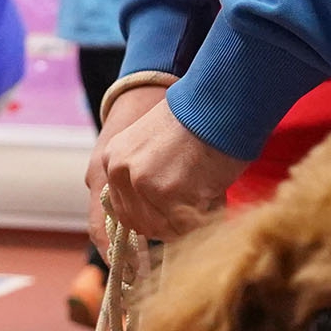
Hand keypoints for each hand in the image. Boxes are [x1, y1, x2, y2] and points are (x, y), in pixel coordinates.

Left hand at [91, 90, 247, 243]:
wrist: (217, 103)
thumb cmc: (196, 122)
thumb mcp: (152, 144)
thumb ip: (143, 175)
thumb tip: (155, 215)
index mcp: (113, 158)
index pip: (123, 208)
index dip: (149, 216)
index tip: (168, 216)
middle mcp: (121, 171)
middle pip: (139, 222)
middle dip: (166, 224)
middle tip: (189, 213)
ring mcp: (143, 183)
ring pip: (161, 228)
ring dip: (182, 224)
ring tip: (201, 200)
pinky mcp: (168, 193)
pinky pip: (183, 225)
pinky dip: (199, 220)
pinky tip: (209, 197)